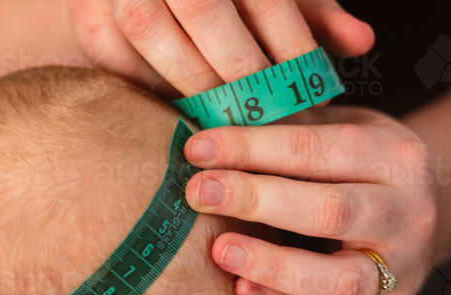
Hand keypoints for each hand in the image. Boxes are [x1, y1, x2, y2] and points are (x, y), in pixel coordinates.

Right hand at [69, 0, 373, 95]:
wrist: (150, 1)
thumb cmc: (231, 2)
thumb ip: (314, 15)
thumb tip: (362, 44)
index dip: (290, 42)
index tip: (311, 91)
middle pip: (204, 8)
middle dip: (240, 70)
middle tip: (267, 119)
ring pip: (150, 29)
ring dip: (193, 85)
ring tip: (229, 125)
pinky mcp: (89, 22)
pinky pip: (115, 59)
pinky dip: (149, 91)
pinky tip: (182, 117)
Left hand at [184, 106, 437, 294]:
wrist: (419, 221)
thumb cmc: (356, 170)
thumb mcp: (339, 134)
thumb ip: (289, 130)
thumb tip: (210, 121)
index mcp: (397, 156)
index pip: (317, 149)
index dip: (252, 147)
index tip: (197, 148)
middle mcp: (409, 212)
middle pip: (329, 210)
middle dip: (256, 200)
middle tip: (197, 194)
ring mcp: (401, 268)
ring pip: (339, 277)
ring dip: (273, 264)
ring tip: (220, 250)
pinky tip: (240, 288)